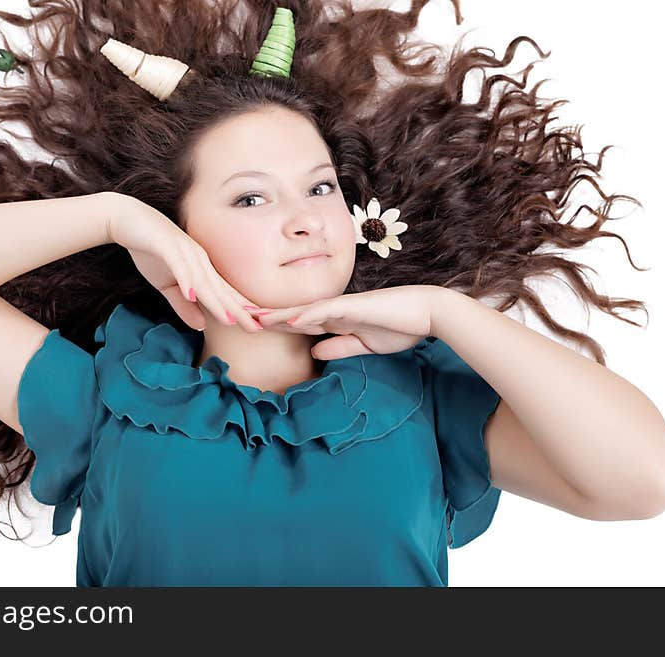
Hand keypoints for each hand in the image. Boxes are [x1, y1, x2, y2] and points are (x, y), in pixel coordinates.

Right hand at [105, 193, 263, 331]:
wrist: (124, 218)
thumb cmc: (148, 251)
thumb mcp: (166, 285)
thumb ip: (183, 305)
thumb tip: (201, 326)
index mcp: (201, 268)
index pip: (224, 292)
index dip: (240, 310)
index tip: (258, 327)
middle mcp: (198, 258)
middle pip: (219, 288)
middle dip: (238, 309)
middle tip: (256, 328)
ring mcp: (183, 250)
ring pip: (202, 280)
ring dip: (215, 300)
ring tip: (229, 319)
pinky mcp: (165, 244)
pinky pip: (178, 264)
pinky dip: (185, 280)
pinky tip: (192, 295)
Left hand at [252, 286, 444, 359]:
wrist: (427, 314)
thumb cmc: (399, 327)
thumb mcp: (362, 345)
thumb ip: (339, 347)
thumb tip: (314, 353)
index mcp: (334, 319)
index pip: (298, 323)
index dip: (275, 326)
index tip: (251, 328)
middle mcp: (333, 310)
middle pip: (292, 313)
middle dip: (266, 316)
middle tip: (237, 317)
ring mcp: (342, 305)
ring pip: (303, 309)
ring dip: (278, 314)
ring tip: (253, 318)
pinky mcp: (355, 305)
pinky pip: (326, 309)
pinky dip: (308, 315)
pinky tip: (290, 320)